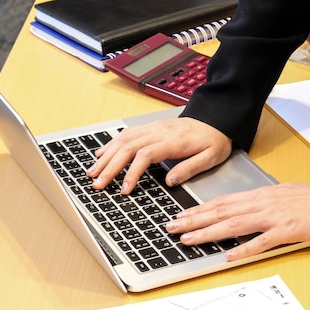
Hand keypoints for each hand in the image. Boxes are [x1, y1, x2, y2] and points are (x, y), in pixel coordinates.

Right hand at [87, 117, 231, 192]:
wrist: (216, 120)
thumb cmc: (214, 140)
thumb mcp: (210, 157)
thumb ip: (190, 169)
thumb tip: (170, 181)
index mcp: (173, 141)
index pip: (145, 155)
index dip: (131, 172)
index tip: (124, 189)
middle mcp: (159, 132)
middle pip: (128, 147)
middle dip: (110, 167)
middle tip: (97, 183)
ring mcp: (153, 127)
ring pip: (123, 139)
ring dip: (106, 156)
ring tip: (93, 171)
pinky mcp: (151, 127)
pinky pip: (128, 133)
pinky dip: (112, 143)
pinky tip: (102, 153)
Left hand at [165, 182, 309, 260]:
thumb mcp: (280, 194)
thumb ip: (260, 202)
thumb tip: (242, 209)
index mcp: (259, 195)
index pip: (222, 202)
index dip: (199, 209)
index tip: (181, 215)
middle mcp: (261, 204)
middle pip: (221, 211)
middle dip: (194, 220)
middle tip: (172, 227)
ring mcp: (272, 217)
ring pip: (233, 224)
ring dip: (209, 233)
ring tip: (189, 239)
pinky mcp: (286, 230)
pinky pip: (261, 241)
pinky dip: (243, 248)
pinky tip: (229, 256)